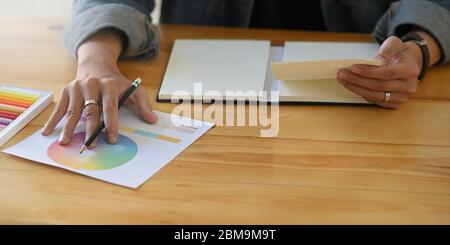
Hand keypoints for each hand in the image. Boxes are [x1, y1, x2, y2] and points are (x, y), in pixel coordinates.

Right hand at [42, 30, 157, 147]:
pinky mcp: (66, 91)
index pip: (110, 107)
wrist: (97, 66)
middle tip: (90, 145)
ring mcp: (77, 88)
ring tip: (66, 143)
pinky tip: (48, 132)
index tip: (112, 138)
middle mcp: (91, 85)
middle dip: (90, 129)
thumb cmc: (117, 83)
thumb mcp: (134, 89)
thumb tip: (153, 119)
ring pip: (73, 111)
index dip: (111, 124)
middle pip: (90, 111)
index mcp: (109, 86)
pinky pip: (59, 108)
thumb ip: (144, 104)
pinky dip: (53, 120)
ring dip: (68, 128)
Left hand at [337, 36, 420, 108]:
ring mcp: (402, 97)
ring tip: (343, 80)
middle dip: (357, 80)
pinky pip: (374, 100)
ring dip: (356, 88)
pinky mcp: (394, 103)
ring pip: (375, 96)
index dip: (369, 72)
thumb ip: (386, 50)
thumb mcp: (395, 44)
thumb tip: (376, 61)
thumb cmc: (399, 53)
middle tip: (342, 74)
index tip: (353, 68)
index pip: (387, 73)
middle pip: (378, 86)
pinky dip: (361, 93)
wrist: (409, 63)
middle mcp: (408, 86)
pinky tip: (351, 86)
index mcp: (410, 70)